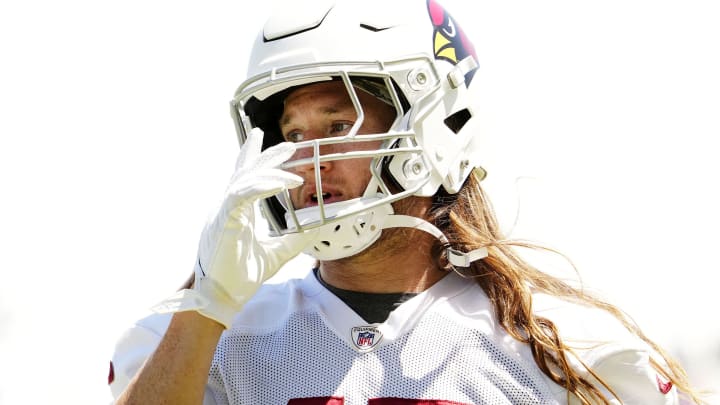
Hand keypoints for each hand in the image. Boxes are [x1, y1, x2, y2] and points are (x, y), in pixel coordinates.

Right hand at [154, 128, 313, 327]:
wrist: (221, 296)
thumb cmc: (240, 275)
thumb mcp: (276, 254)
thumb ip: (295, 240)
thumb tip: (317, 230)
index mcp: (237, 212)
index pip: (248, 179)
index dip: (260, 161)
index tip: (279, 148)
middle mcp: (228, 207)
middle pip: (246, 171)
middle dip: (266, 154)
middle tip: (289, 144)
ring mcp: (224, 212)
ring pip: (245, 179)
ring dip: (270, 169)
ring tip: (292, 163)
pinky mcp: (224, 221)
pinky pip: (241, 195)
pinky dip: (261, 186)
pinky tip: (280, 183)